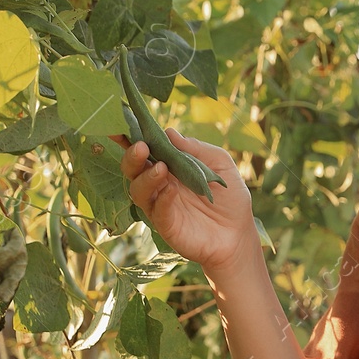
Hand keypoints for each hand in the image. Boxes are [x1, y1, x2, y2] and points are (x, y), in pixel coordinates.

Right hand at [117, 127, 256, 277]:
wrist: (238, 234)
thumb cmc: (229, 197)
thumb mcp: (219, 163)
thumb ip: (196, 148)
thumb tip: (169, 132)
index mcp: (168, 166)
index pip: (145, 150)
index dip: (129, 137)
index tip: (119, 124)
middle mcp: (158, 184)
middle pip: (133, 169)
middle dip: (132, 156)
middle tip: (140, 146)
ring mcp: (160, 205)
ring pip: (138, 190)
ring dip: (146, 177)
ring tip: (161, 168)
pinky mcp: (166, 225)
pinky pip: (156, 211)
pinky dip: (161, 198)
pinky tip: (171, 190)